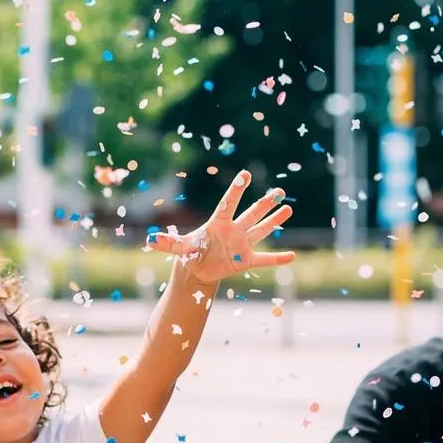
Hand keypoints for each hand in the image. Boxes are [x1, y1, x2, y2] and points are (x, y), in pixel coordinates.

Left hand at [147, 171, 294, 285]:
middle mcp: (234, 229)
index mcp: (218, 223)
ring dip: (274, 221)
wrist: (199, 268)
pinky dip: (277, 259)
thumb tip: (150, 240)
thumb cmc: (191, 252)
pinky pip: (264, 259)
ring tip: (288, 209)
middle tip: (279, 190)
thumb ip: (169, 243)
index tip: (246, 174)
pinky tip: (292, 256)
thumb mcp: (180, 248)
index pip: (228, 203)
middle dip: (264, 203)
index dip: (236, 190)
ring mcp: (242, 243)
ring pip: (261, 230)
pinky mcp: (246, 259)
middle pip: (251, 213)